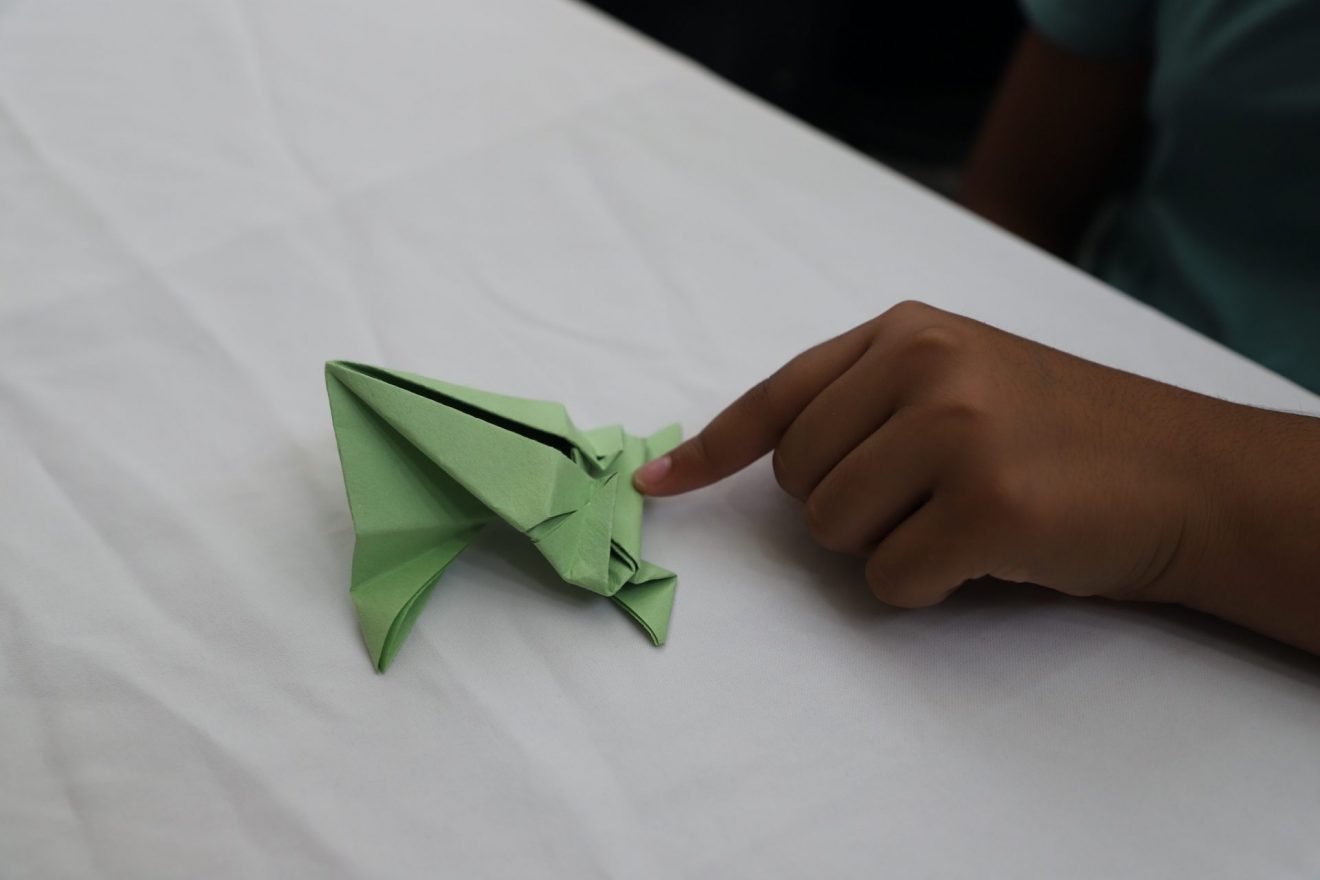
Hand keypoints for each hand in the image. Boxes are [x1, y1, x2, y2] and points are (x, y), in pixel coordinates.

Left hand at [634, 302, 1319, 651]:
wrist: (1188, 474)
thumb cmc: (1068, 434)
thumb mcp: (965, 378)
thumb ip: (873, 400)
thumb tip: (773, 460)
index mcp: (907, 330)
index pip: (779, 395)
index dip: (712, 448)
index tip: (656, 483)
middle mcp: (924, 364)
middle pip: (799, 481)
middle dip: (848, 509)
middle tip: (931, 499)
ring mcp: (955, 428)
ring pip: (834, 532)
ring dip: (890, 546)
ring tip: (966, 516)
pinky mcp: (985, 502)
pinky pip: (889, 580)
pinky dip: (928, 586)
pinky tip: (990, 553)